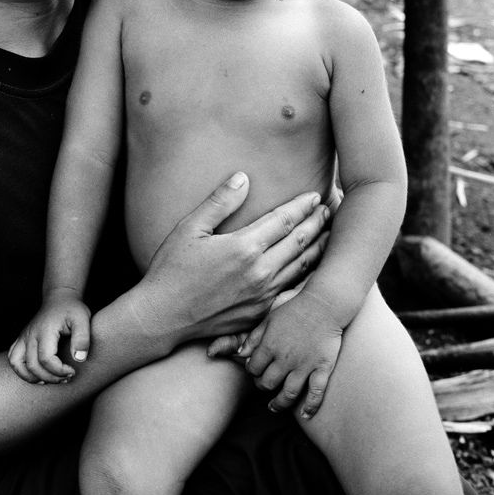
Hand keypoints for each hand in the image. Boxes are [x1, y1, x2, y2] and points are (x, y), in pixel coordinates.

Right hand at [8, 293, 91, 383]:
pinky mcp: (22, 339)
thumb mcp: (83, 320)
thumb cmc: (72, 309)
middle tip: (66, 377)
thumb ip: (82, 338)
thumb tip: (79, 359)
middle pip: (33, 365)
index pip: (46, 359)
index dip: (59, 370)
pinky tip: (38, 375)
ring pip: (17, 364)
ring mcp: (24, 337)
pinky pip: (13, 359)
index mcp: (45, 330)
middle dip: (51, 377)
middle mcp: (30, 334)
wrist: (59, 298)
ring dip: (32, 377)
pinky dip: (22, 371)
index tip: (72, 371)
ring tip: (49, 380)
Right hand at [134, 173, 329, 347]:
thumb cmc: (171, 270)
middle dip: (317, 223)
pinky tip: (310, 268)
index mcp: (244, 247)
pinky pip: (292, 290)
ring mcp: (262, 296)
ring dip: (319, 248)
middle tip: (330, 209)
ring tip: (329, 234)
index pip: (283, 221)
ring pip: (302, 268)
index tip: (314, 195)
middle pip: (300, 243)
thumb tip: (243, 177)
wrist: (163, 316)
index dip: (301, 206)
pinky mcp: (260, 313)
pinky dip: (306, 275)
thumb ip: (219, 202)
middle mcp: (260, 272)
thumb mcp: (189, 228)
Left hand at [238, 289, 343, 417]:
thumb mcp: (268, 320)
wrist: (323, 305)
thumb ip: (254, 338)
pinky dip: (310, 407)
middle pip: (268, 383)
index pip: (253, 368)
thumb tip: (240, 354)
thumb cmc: (294, 310)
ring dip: (279, 403)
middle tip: (264, 386)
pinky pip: (316, 393)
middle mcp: (285, 359)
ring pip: (288, 393)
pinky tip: (305, 416)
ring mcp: (304, 366)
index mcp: (269, 346)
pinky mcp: (322, 368)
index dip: (252, 371)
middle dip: (262, 386)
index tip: (255, 370)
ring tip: (274, 407)